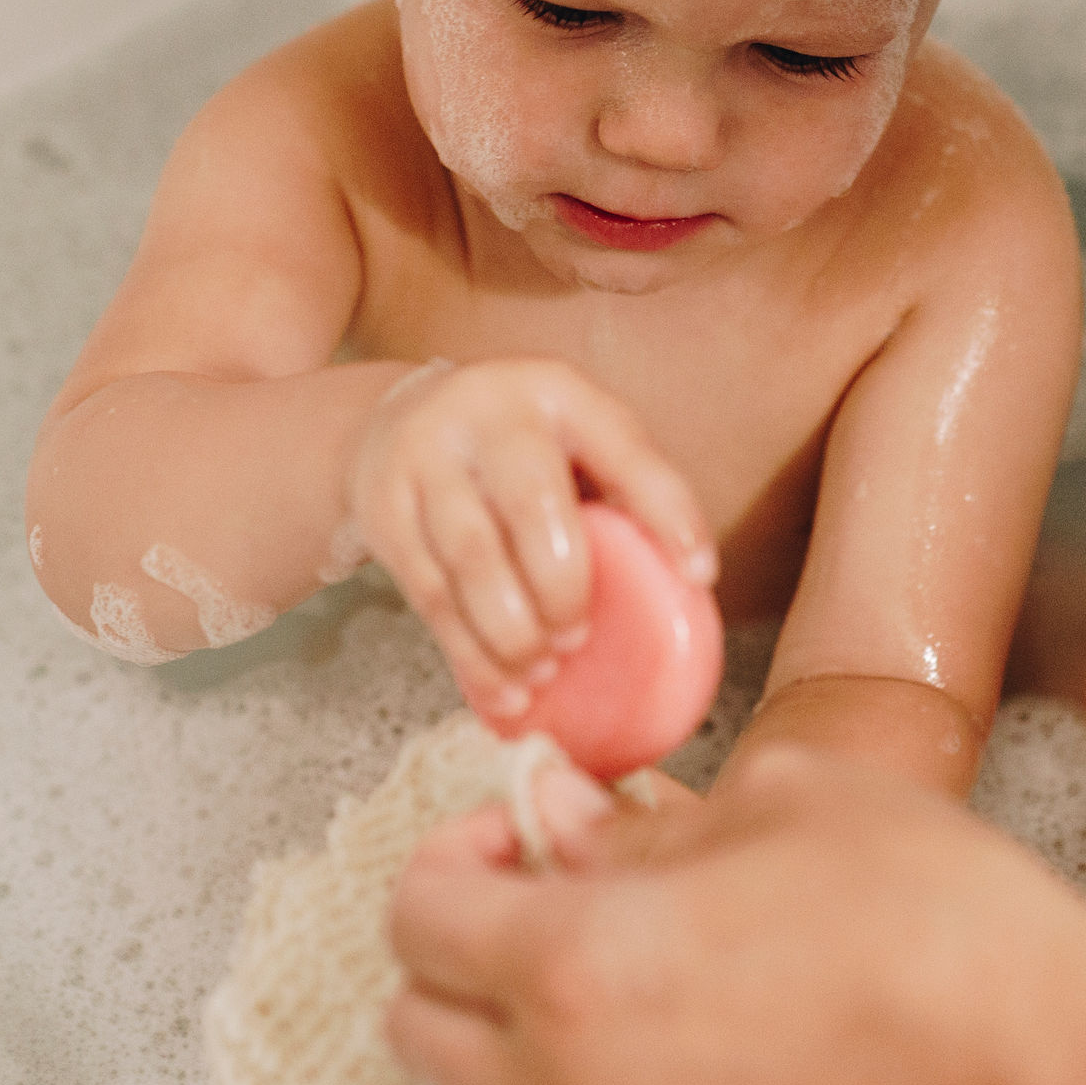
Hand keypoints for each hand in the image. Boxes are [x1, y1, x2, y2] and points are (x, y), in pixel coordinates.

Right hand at [349, 359, 716, 717]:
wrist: (394, 422)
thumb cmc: (519, 452)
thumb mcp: (571, 442)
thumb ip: (617, 494)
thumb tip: (683, 591)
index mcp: (560, 393)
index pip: (626, 451)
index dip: (668, 513)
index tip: (701, 575)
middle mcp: (491, 414)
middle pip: (533, 507)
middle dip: (563, 588)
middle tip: (578, 641)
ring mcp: (428, 457)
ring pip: (471, 560)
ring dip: (511, 633)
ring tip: (541, 673)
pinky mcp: (385, 508)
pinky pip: (429, 595)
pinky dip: (469, 655)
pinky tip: (502, 691)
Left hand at [384, 745, 1085, 1084]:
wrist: (1029, 1056)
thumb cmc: (924, 916)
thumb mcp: (775, 803)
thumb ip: (642, 821)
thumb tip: (571, 822)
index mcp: (573, 962)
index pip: (419, 917)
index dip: (454, 853)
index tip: (516, 827)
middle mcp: (570, 1080)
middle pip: (417, 1025)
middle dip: (452, 947)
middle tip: (536, 887)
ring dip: (495, 1029)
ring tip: (591, 961)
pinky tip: (648, 1026)